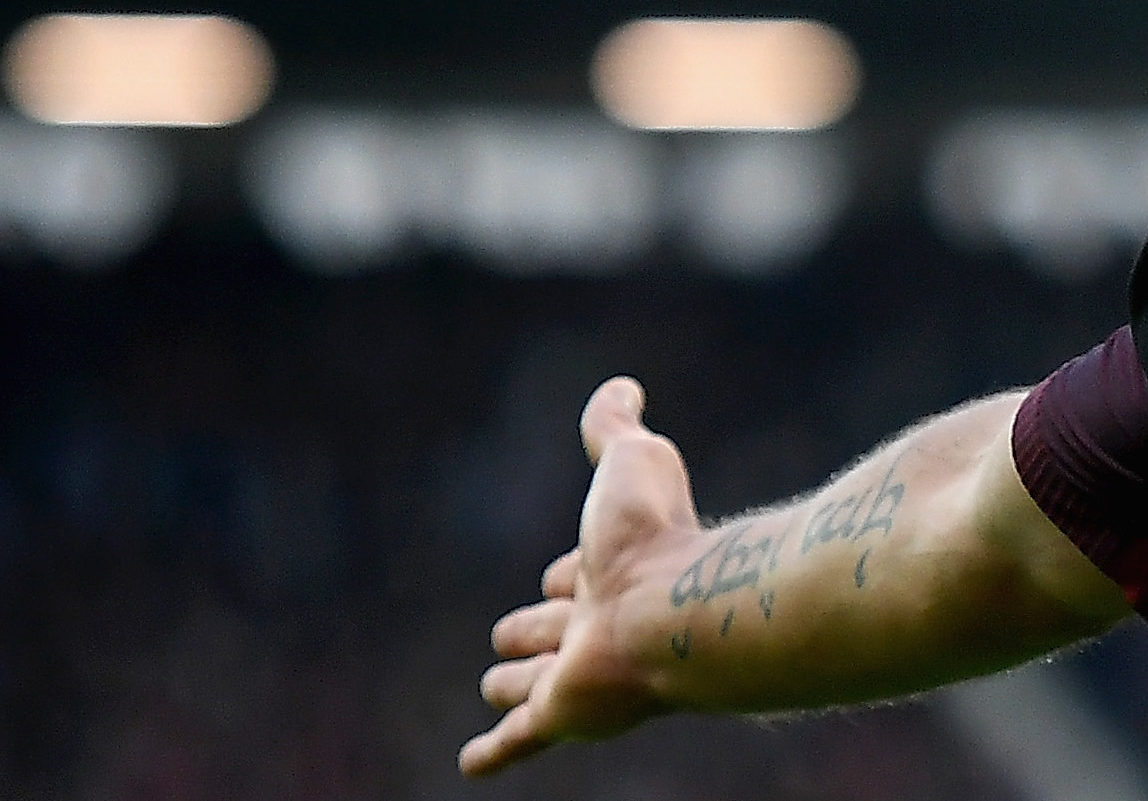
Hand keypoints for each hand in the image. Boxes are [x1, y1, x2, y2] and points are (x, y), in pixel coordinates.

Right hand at [460, 377, 697, 775]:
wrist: (676, 608)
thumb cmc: (657, 534)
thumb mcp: (629, 460)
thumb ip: (615, 425)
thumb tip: (623, 384)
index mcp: (612, 567)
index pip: (576, 572)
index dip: (566, 568)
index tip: (564, 569)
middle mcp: (596, 623)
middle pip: (553, 628)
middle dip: (536, 628)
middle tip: (513, 634)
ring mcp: (579, 673)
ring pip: (534, 683)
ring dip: (514, 685)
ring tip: (496, 686)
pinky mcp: (562, 714)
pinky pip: (520, 739)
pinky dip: (493, 752)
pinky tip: (471, 766)